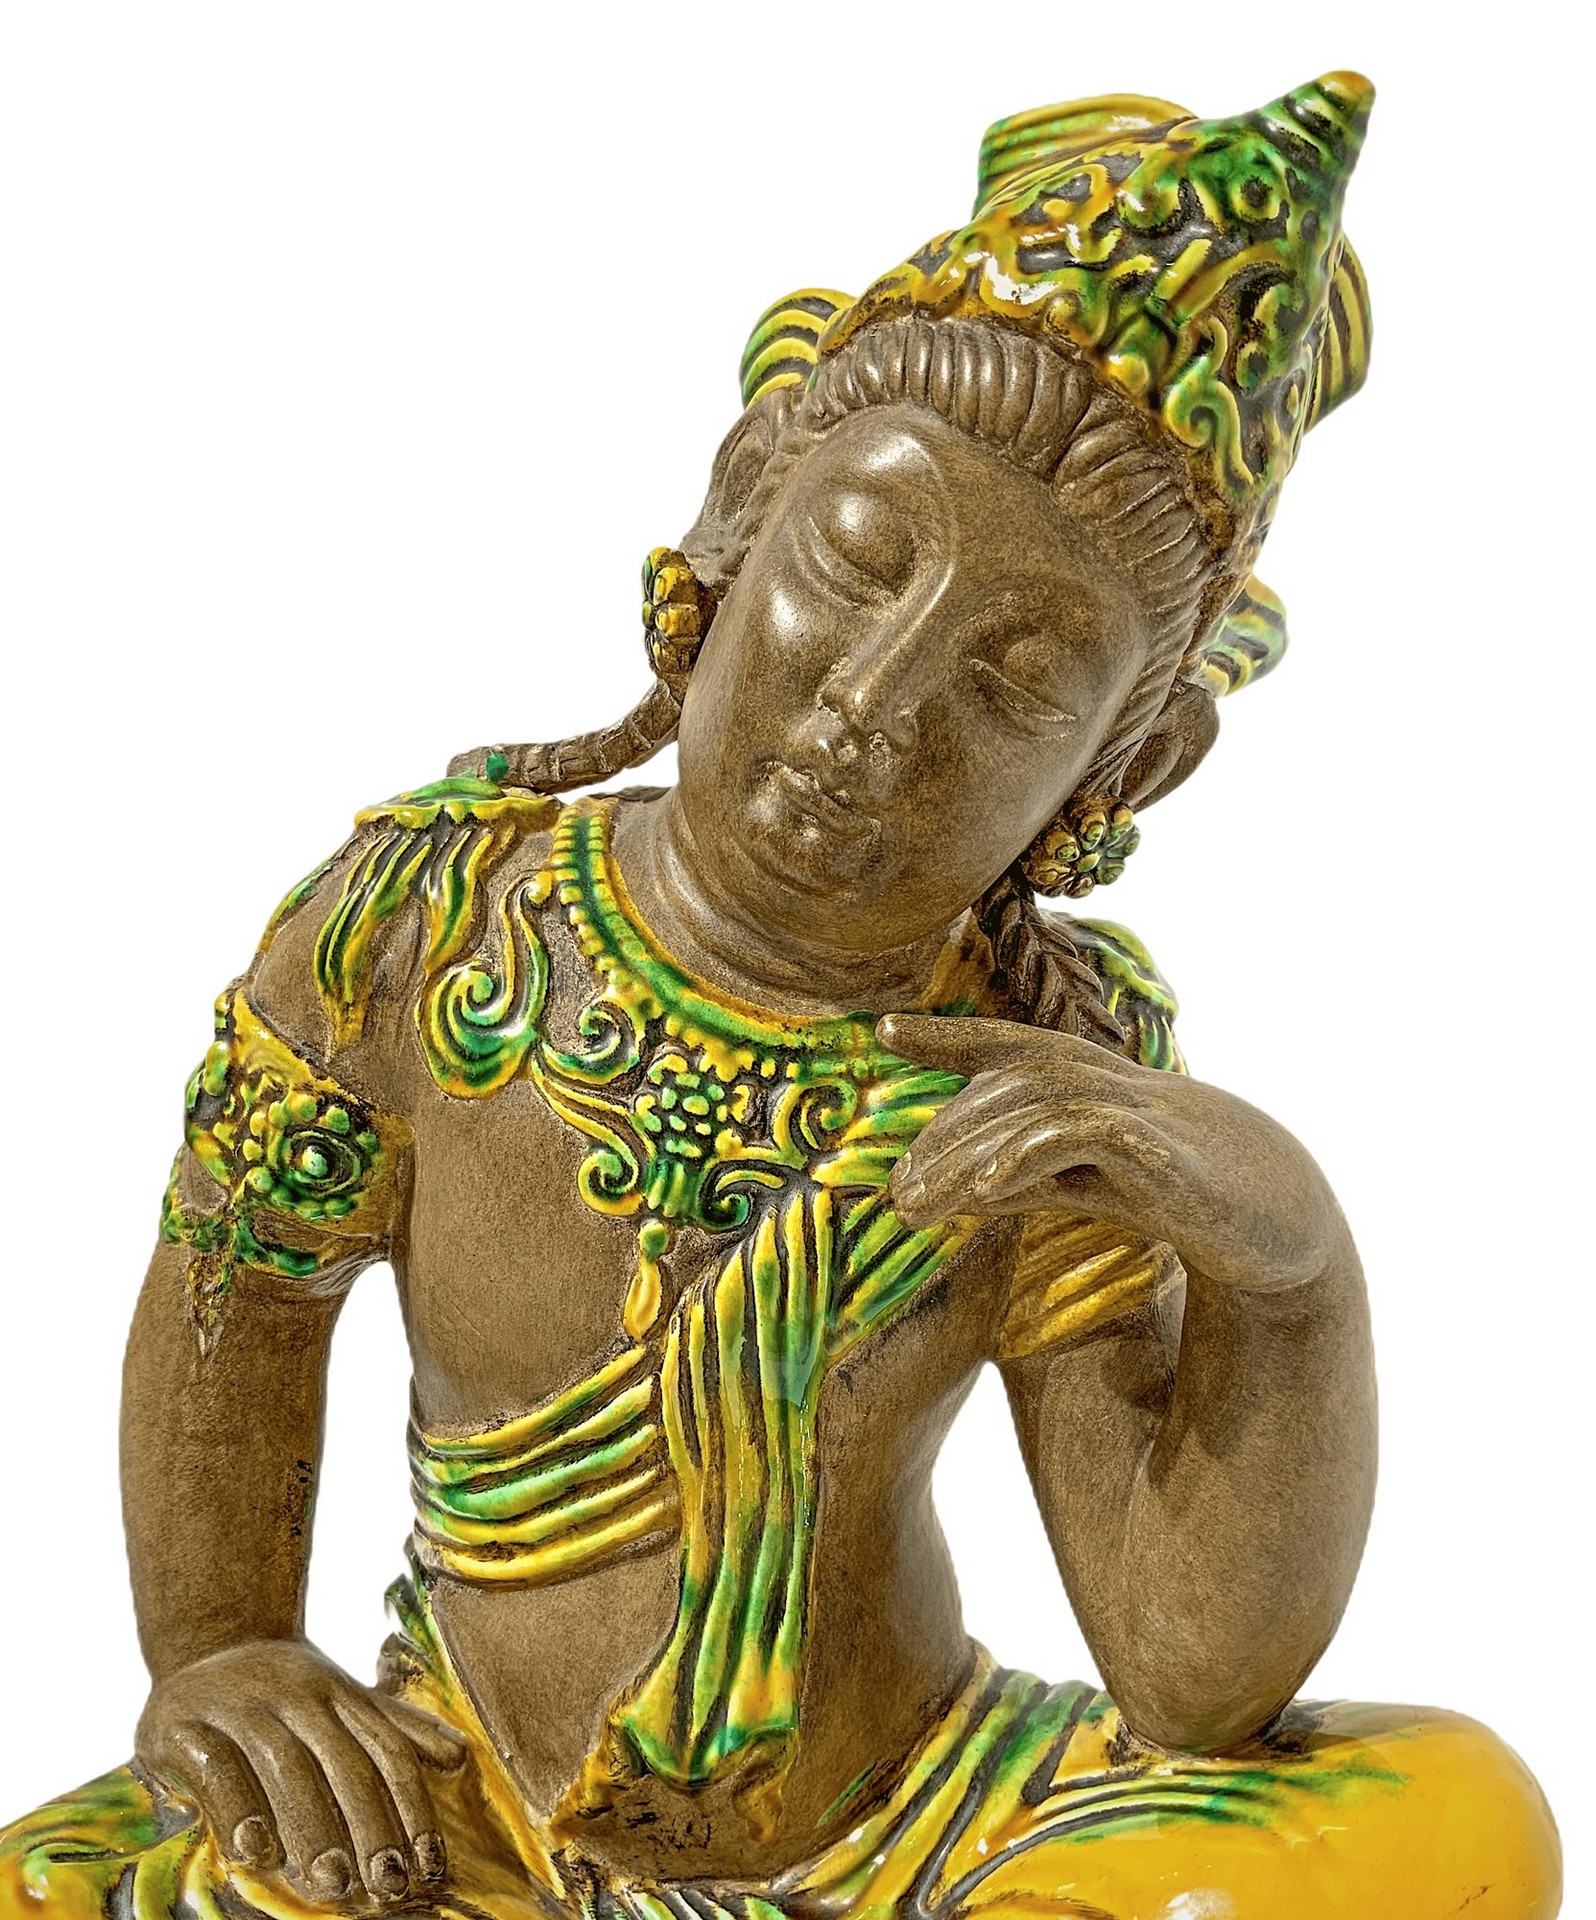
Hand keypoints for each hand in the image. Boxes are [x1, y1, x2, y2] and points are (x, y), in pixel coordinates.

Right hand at [136, 1638, 465, 1907]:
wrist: (208, 1639)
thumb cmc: (286, 1687)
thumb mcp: (343, 1699)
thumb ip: (394, 1728)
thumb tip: (457, 1756)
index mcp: (340, 1695)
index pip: (386, 1752)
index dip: (412, 1808)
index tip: (429, 1865)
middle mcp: (297, 1697)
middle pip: (344, 1763)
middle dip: (371, 1827)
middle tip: (386, 1884)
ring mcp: (241, 1706)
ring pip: (287, 1766)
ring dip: (314, 1827)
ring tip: (335, 1882)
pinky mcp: (184, 1724)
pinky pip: (217, 1767)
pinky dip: (239, 1808)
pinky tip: (256, 1853)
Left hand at [879, 1014, 1351, 1291]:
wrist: (1286, 1220)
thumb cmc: (1187, 1194)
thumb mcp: (1096, 1185)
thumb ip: (1033, 1176)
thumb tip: (960, 1184)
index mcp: (1095, 1084)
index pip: (1011, 1047)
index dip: (949, 1038)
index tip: (887, 1032)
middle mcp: (1110, 1083)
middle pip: (1008, 1087)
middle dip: (943, 1136)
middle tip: (893, 1189)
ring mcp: (1138, 1108)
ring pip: (1033, 1108)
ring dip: (967, 1157)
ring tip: (916, 1202)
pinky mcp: (1162, 1148)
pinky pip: (1083, 1136)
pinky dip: (1028, 1155)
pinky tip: (985, 1192)